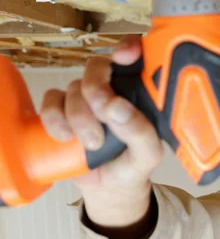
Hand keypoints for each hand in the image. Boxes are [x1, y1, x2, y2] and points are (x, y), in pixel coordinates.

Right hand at [40, 36, 163, 226]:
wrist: (109, 189)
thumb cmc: (134, 165)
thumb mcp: (148, 155)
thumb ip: (141, 132)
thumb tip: (117, 107)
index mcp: (141, 93)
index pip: (137, 58)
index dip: (128, 49)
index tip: (124, 57)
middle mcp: (114, 88)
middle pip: (99, 66)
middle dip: (97, 87)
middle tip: (103, 111)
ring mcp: (87, 98)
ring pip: (75, 86)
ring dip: (80, 115)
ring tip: (93, 144)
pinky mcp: (63, 110)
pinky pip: (52, 99)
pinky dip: (54, 117)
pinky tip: (65, 136)